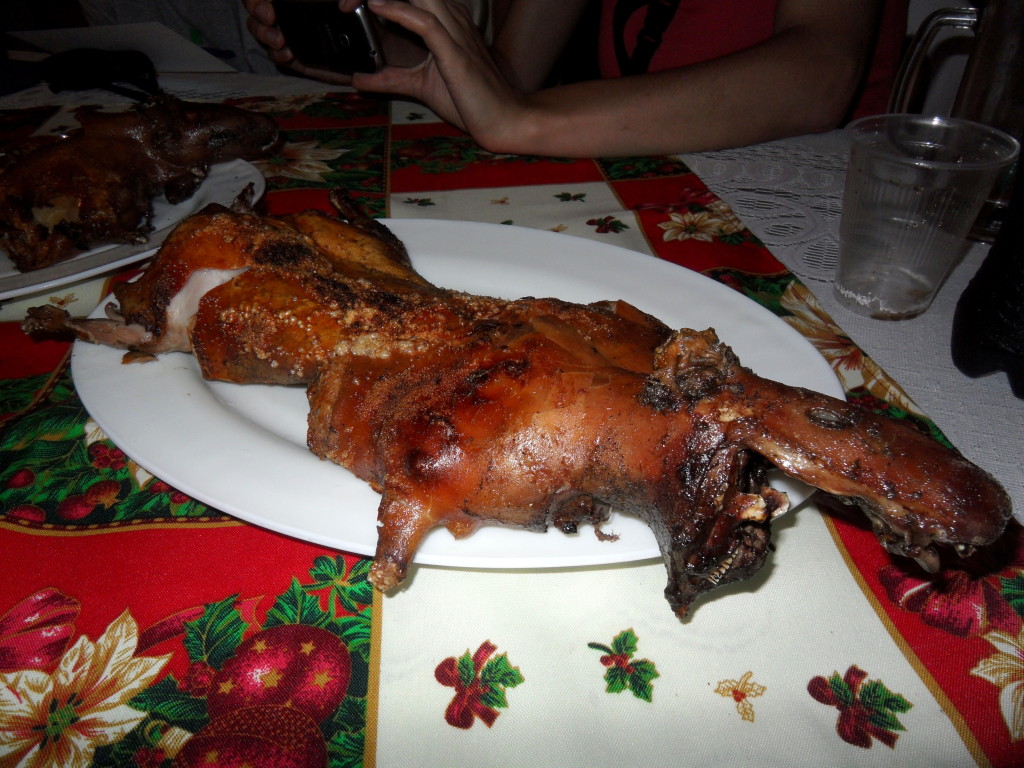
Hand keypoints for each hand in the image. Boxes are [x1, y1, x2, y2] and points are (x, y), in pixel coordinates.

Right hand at [241, 0, 357, 84]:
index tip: (271, 3)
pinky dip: (277, 54)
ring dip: (263, 33)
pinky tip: (288, 54)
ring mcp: (287, 31)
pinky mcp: (293, 54)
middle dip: (256, 9)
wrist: (374, 48)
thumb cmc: (364, 16)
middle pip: (254, 5)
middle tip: (271, 18)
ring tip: (281, 40)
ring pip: (258, 28)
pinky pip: (274, 54)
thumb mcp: (359, 2)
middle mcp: (286, 9)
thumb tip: (345, 5)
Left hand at [352, 0, 527, 144]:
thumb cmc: (471, 101)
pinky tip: (376, 7)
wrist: (503, 119)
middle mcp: (451, 17)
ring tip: (351, 1)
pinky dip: (399, 11)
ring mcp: (454, 32)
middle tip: (345, 3)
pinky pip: (425, 22)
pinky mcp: (455, 52)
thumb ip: (391, 78)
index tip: (349, 6)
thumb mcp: (420, 85)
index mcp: (445, 19)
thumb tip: (359, 77)